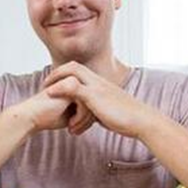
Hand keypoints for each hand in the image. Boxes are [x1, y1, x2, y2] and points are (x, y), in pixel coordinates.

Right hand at [11, 80, 95, 134]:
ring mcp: (74, 81)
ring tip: (73, 130)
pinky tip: (70, 126)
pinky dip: (79, 119)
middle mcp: (76, 80)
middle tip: (76, 131)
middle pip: (95, 103)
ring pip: (92, 105)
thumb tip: (99, 118)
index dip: (89, 119)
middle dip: (88, 120)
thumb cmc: (49, 117)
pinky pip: (85, 105)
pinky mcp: (70, 86)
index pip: (93, 103)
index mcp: (76, 86)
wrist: (30, 116)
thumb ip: (84, 112)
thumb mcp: (71, 116)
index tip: (79, 130)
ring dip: (83, 121)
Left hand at [42, 62, 157, 137]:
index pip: (81, 70)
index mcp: (103, 84)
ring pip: (72, 71)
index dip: (66, 74)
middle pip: (74, 66)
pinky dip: (59, 88)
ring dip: (56, 77)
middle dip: (58, 72)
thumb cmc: (129, 119)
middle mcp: (99, 81)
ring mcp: (97, 87)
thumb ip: (100, 110)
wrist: (142, 120)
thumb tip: (94, 117)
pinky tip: (50, 94)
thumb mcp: (111, 112)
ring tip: (45, 88)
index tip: (55, 84)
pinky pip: (73, 87)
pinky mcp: (95, 96)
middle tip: (46, 84)